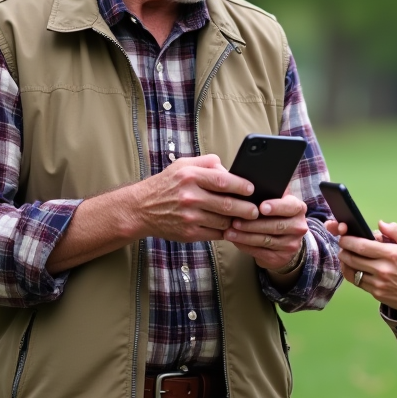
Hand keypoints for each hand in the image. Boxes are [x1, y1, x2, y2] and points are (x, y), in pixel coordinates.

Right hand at [132, 154, 259, 241]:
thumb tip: (230, 170)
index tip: (251, 189)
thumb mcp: (183, 165)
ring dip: (237, 221)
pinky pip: (215, 234)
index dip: (241, 186)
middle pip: (227, 204)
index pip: (223, 180)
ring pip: (223, 221)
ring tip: (246, 219)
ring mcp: (189, 217)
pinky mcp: (188, 234)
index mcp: (190, 176)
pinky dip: (226, 232)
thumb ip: (208, 163)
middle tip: (255, 209)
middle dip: (246, 208)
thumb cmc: (166, 184)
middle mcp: (189, 196)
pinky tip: (231, 228)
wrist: (141, 208)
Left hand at [224, 194, 308, 271]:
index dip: (276, 207)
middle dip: (252, 224)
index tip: (261, 207)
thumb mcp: (278, 200)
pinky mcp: (280, 258)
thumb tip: (246, 182)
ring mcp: (290, 244)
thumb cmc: (276, 213)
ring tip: (229, 232)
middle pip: (275, 226)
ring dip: (245, 236)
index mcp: (298, 208)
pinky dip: (245, 246)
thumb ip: (269, 191)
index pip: (289, 207)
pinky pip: (260, 252)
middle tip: (234, 221)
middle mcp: (298, 227)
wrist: (286, 239)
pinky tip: (234, 241)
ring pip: (265, 240)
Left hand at [337, 220, 396, 320]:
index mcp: (391, 254)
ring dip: (345, 263)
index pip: (361, 245)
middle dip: (343, 250)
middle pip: (352, 258)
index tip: (344, 237)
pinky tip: (353, 268)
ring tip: (345, 256)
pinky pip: (358, 282)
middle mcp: (383, 269)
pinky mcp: (377, 293)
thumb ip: (396, 231)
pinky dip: (352, 274)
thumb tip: (380, 223)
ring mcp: (378, 283)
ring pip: (352, 272)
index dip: (348, 240)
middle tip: (342, 245)